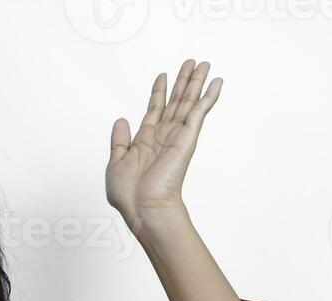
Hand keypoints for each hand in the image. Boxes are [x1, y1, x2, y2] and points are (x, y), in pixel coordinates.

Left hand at [106, 59, 220, 235]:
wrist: (143, 206)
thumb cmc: (129, 194)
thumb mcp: (115, 163)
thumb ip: (118, 141)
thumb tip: (121, 119)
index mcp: (146, 139)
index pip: (155, 108)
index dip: (158, 91)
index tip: (163, 75)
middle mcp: (163, 134)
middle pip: (176, 100)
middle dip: (183, 81)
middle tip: (191, 62)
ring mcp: (177, 135)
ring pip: (188, 101)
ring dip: (196, 82)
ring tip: (204, 64)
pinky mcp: (188, 138)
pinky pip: (200, 112)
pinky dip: (208, 97)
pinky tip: (216, 82)